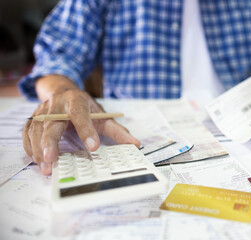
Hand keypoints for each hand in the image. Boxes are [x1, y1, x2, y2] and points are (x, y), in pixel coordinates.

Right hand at [22, 88, 139, 174]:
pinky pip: (27, 133)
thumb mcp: (102, 116)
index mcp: (77, 101)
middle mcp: (57, 104)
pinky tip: (37, 160)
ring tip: (46, 167)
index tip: (93, 147)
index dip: (86, 130)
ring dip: (39, 149)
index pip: (80, 114)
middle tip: (52, 159)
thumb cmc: (85, 108)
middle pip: (51, 123)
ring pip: (36, 130)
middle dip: (51, 141)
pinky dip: (30, 147)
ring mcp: (42, 111)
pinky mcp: (32, 119)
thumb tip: (135, 144)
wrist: (63, 92)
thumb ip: (117, 131)